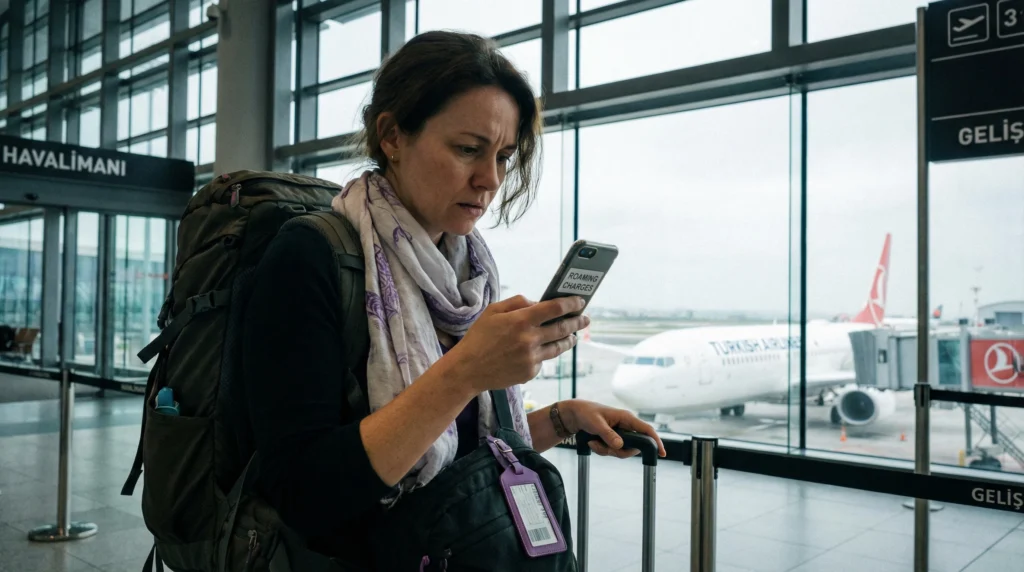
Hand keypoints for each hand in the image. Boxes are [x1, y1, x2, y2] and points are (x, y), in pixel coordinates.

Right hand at [446, 295, 589, 392]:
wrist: (468, 370)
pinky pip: (543, 360)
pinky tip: (539, 350)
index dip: (571, 304)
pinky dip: (543, 353)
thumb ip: (517, 302)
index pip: (555, 308)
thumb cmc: (479, 337)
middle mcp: (530, 339)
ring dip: (569, 340)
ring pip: (558, 347)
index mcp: (521, 320)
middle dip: (577, 322)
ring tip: (574, 336)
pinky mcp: (530, 372)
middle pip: (563, 328)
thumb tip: (538, 303)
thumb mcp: (493, 311)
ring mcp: (531, 358)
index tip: (581, 302)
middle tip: (586, 319)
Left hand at [561, 400, 666, 458]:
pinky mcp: (613, 439)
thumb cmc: (586, 413)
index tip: (661, 453)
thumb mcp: (596, 424)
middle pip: (632, 447)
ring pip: (621, 451)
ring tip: (593, 441)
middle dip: (617, 451)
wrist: (575, 415)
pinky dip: (601, 450)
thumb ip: (608, 435)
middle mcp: (626, 426)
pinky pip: (612, 451)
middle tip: (601, 445)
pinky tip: (592, 442)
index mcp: (626, 418)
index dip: (656, 441)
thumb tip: (620, 445)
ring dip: (606, 450)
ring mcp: (620, 434)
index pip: (646, 430)